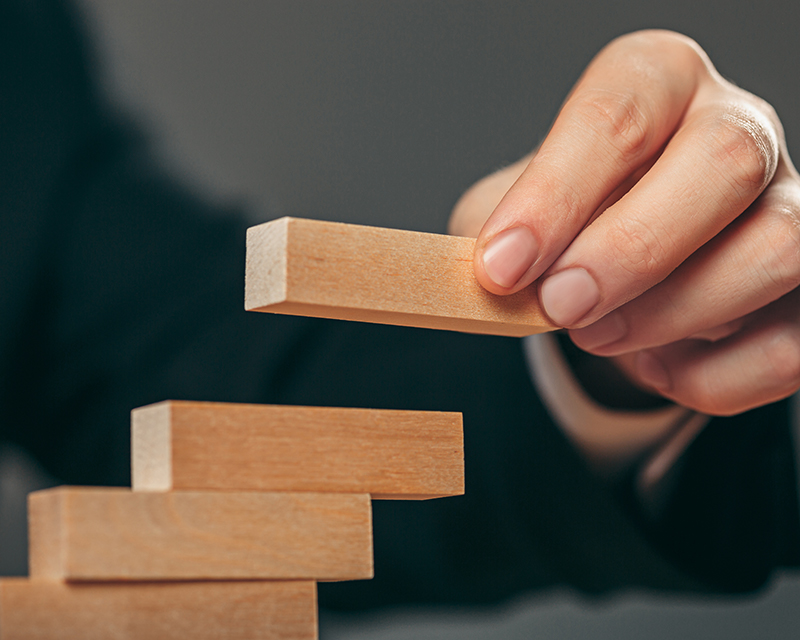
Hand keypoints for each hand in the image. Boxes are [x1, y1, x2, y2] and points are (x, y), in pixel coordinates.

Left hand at [449, 30, 799, 415]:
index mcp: (657, 85)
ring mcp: (787, 206)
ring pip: (777, 248)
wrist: (611, 261)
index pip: (618, 115)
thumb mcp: (512, 213)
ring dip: (673, 313)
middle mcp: (736, 129)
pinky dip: (714, 377)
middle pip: (725, 163)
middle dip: (631, 250)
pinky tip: (655, 366)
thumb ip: (500, 233)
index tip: (502, 267)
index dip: (555, 196)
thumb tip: (498, 274)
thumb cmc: (564, 224)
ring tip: (597, 337)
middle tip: (560, 306)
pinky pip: (790, 344)